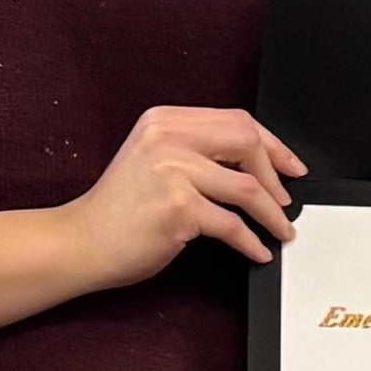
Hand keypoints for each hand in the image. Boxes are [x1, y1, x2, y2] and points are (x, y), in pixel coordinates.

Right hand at [61, 105, 307, 280]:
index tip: (290, 164)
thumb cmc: (118, 209)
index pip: (236, 120)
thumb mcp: (154, 160)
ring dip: (272, 214)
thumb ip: (195, 151)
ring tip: (280, 228)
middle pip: (247, 142)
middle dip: (277, 173)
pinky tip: (258, 250)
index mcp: (165, 120)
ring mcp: (173, 171)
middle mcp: (168, 138)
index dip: (272, 144)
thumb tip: (257, 166)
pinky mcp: (178, 208)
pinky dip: (252, 241)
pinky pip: (233, 225)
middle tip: (286, 199)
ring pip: (248, 187)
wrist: (79, 241)